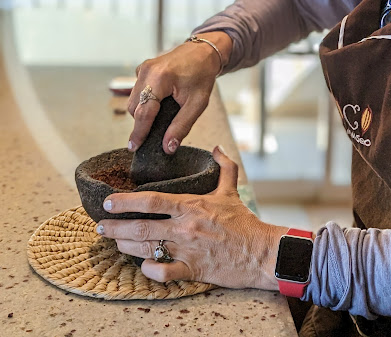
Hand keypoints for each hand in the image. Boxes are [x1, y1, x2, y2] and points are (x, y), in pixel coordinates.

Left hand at [96, 146, 287, 288]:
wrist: (261, 250)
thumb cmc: (244, 222)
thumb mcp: (231, 191)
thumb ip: (224, 166)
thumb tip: (217, 147)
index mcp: (191, 205)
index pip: (152, 200)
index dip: (127, 201)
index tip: (109, 202)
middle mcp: (185, 227)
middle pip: (142, 226)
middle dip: (116, 227)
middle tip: (100, 227)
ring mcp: (188, 249)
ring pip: (148, 248)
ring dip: (126, 246)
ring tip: (114, 243)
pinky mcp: (194, 269)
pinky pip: (165, 272)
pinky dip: (151, 270)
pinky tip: (142, 266)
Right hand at [128, 31, 232, 152]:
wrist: (204, 52)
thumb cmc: (203, 75)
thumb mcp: (197, 103)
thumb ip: (182, 126)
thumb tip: (168, 147)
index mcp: (160, 78)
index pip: (144, 112)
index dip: (139, 133)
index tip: (134, 148)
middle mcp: (147, 71)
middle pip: (134, 107)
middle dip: (142, 123)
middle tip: (156, 133)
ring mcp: (143, 68)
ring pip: (133, 100)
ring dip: (143, 111)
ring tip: (161, 115)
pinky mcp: (143, 69)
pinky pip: (137, 91)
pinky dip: (144, 101)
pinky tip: (160, 102)